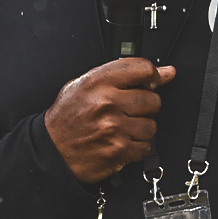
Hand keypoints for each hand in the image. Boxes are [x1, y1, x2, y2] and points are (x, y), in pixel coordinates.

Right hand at [44, 58, 175, 182]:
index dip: (152, 74)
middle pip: (152, 99)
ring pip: (151, 125)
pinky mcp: (119, 150)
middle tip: (131, 109)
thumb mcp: (85, 85)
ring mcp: (114, 128)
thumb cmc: (67, 117)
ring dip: (141, 128)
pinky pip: (145, 146)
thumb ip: (122, 74)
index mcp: (97, 82)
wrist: (52, 149)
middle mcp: (107, 103)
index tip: (152, 81)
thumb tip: (165, 73)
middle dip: (146, 106)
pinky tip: (122, 141)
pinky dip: (137, 147)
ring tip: (123, 127)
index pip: (142, 68)